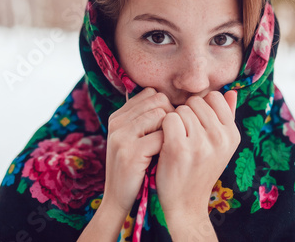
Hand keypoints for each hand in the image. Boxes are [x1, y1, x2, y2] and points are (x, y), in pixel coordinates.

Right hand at [102, 87, 174, 215]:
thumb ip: (147, 119)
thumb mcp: (136, 140)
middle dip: (171, 116)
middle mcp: (117, 122)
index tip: (168, 127)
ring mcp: (122, 136)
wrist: (118, 201)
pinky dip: (169, 146)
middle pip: (158, 100)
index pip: (151, 93)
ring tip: (166, 147)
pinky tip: (164, 158)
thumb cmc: (136, 169)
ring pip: (161, 115)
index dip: (166, 107)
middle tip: (171, 137)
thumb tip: (176, 101)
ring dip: (171, 131)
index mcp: (118, 116)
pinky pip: (162, 136)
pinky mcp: (130, 152)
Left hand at [155, 91, 239, 238]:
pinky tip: (165, 142)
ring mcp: (201, 143)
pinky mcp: (179, 148)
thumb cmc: (200, 169)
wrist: (186, 203)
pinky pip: (168, 118)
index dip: (200, 107)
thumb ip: (227, 117)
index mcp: (232, 134)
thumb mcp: (220, 146)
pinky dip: (163, 128)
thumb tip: (231, 91)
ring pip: (180, 109)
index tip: (195, 124)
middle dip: (185, 113)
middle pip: (195, 102)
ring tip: (176, 141)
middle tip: (184, 135)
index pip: (214, 97)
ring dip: (173, 121)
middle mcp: (220, 137)